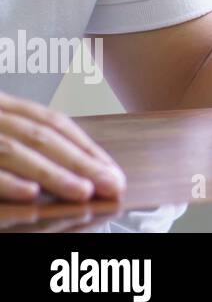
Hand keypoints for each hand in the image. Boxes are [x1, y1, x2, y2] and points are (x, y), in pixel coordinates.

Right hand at [0, 92, 125, 201]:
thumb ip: (29, 139)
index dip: (84, 146)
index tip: (111, 170)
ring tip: (85, 191)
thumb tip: (80, 166)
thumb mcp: (4, 128)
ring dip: (53, 173)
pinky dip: (9, 183)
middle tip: (112, 185)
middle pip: (41, 137)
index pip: (52, 122)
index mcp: (4, 107)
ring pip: (15, 152)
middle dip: (80, 162)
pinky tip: (32, 194)